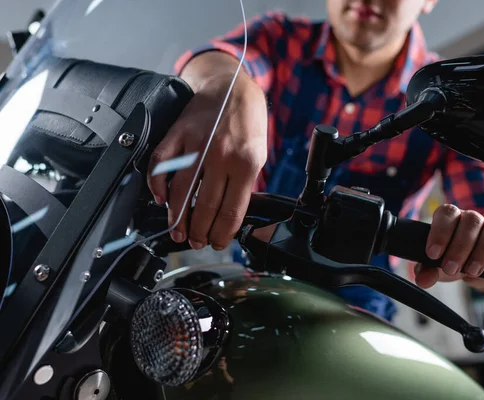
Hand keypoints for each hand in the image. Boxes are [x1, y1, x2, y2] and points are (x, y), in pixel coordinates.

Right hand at [148, 71, 266, 250]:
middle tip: (195, 241)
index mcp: (246, 163)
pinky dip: (157, 185)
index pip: (231, 210)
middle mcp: (221, 155)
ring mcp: (197, 143)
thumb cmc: (246, 122)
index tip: (217, 243)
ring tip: (178, 231)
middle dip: (199, 231)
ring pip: (181, 190)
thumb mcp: (257, 154)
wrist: (231, 86)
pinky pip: (161, 164)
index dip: (222, 233)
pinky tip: (161, 199)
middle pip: (205, 205)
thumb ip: (243, 183)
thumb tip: (227, 216)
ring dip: (178, 217)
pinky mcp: (178, 133)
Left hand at [414, 204, 483, 295]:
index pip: (446, 213)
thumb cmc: (458, 262)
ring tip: (472, 271)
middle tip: (451, 269)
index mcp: (452, 219)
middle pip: (470, 221)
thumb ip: (429, 271)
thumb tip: (422, 279)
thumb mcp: (441, 268)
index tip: (433, 254)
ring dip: (482, 250)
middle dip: (459, 247)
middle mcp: (473, 219)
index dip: (440, 232)